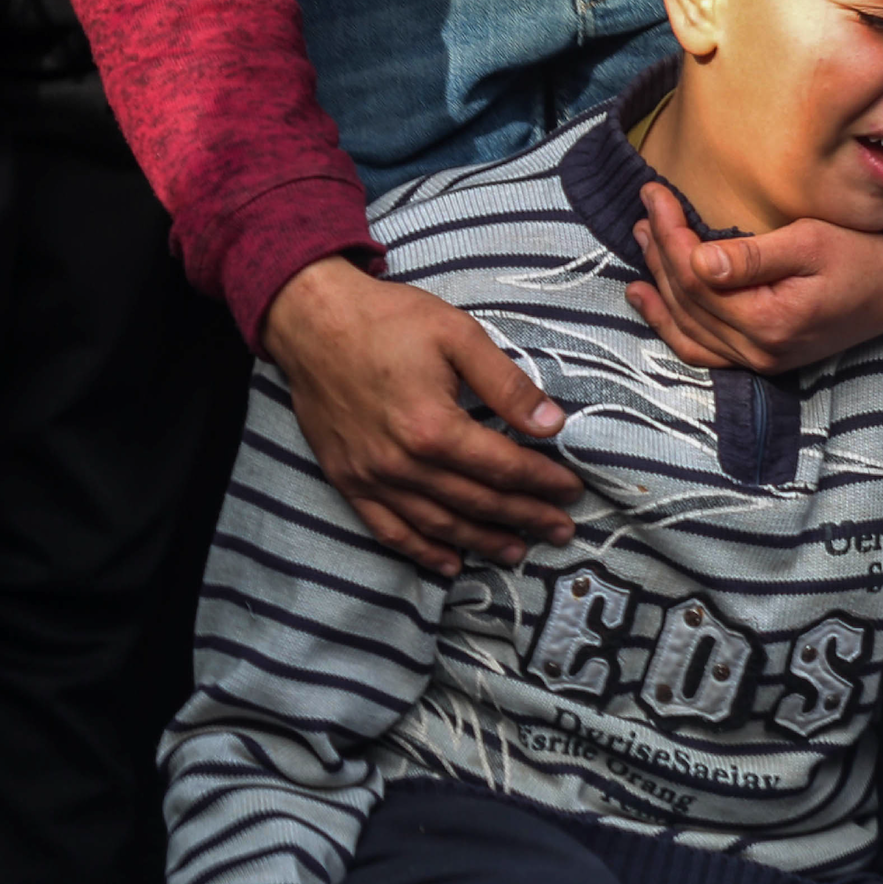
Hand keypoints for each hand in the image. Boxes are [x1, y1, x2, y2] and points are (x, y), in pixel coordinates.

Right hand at [263, 255, 581, 576]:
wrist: (311, 321)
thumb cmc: (386, 320)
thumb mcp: (457, 335)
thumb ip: (506, 384)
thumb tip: (553, 423)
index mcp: (434, 428)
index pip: (503, 468)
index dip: (543, 482)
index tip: (571, 490)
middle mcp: (402, 464)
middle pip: (477, 502)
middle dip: (526, 518)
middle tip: (561, 530)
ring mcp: (371, 478)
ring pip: (439, 525)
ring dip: (482, 542)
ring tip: (518, 550)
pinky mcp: (347, 480)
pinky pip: (388, 530)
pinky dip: (421, 551)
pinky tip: (449, 563)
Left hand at [625, 186, 882, 371]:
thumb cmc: (859, 257)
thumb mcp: (811, 242)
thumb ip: (754, 256)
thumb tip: (698, 261)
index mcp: (769, 321)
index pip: (696, 275)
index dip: (670, 232)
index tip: (656, 193)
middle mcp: (757, 350)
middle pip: (686, 299)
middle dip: (660, 249)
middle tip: (648, 206)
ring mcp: (757, 361)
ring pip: (686, 324)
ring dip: (657, 281)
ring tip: (643, 238)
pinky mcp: (759, 359)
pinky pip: (700, 348)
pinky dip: (669, 323)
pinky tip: (645, 296)